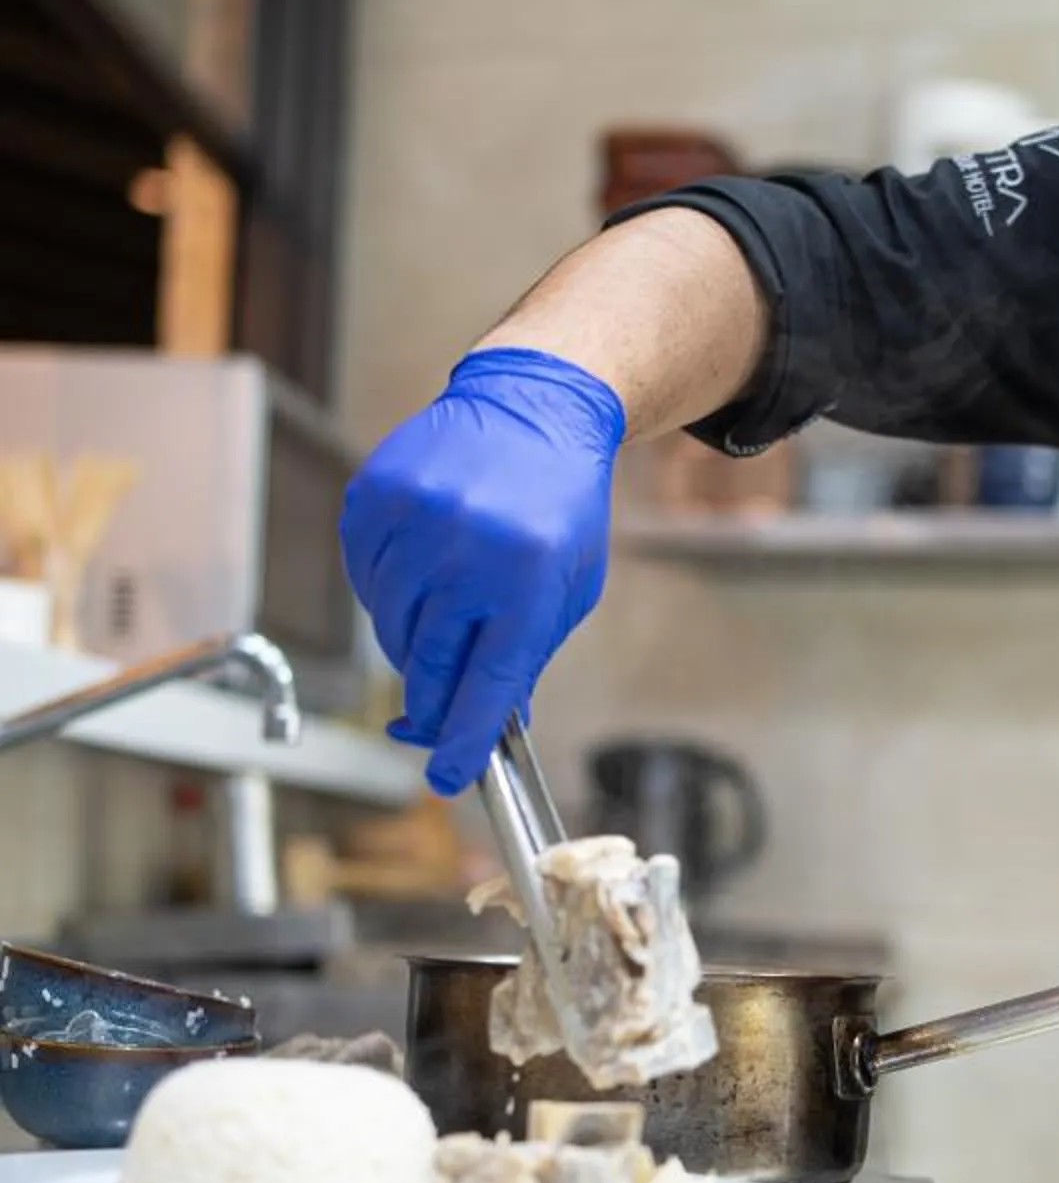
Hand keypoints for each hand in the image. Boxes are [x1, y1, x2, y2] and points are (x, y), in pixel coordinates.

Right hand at [341, 347, 625, 795]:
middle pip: (429, 664)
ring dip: (413, 641)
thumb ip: (527, 654)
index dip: (462, 740)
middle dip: (432, 702)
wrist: (530, 407)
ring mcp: (413, 521)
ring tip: (445, 610)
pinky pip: (365, 580)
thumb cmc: (559, 505)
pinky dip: (388, 593)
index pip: (484, 684)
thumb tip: (487, 727)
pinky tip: (420, 569)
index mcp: (525, 578)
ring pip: (390, 627)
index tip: (445, 775)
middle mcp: (465, 550)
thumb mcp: (569, 584)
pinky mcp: (373, 498)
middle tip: (433, 717)